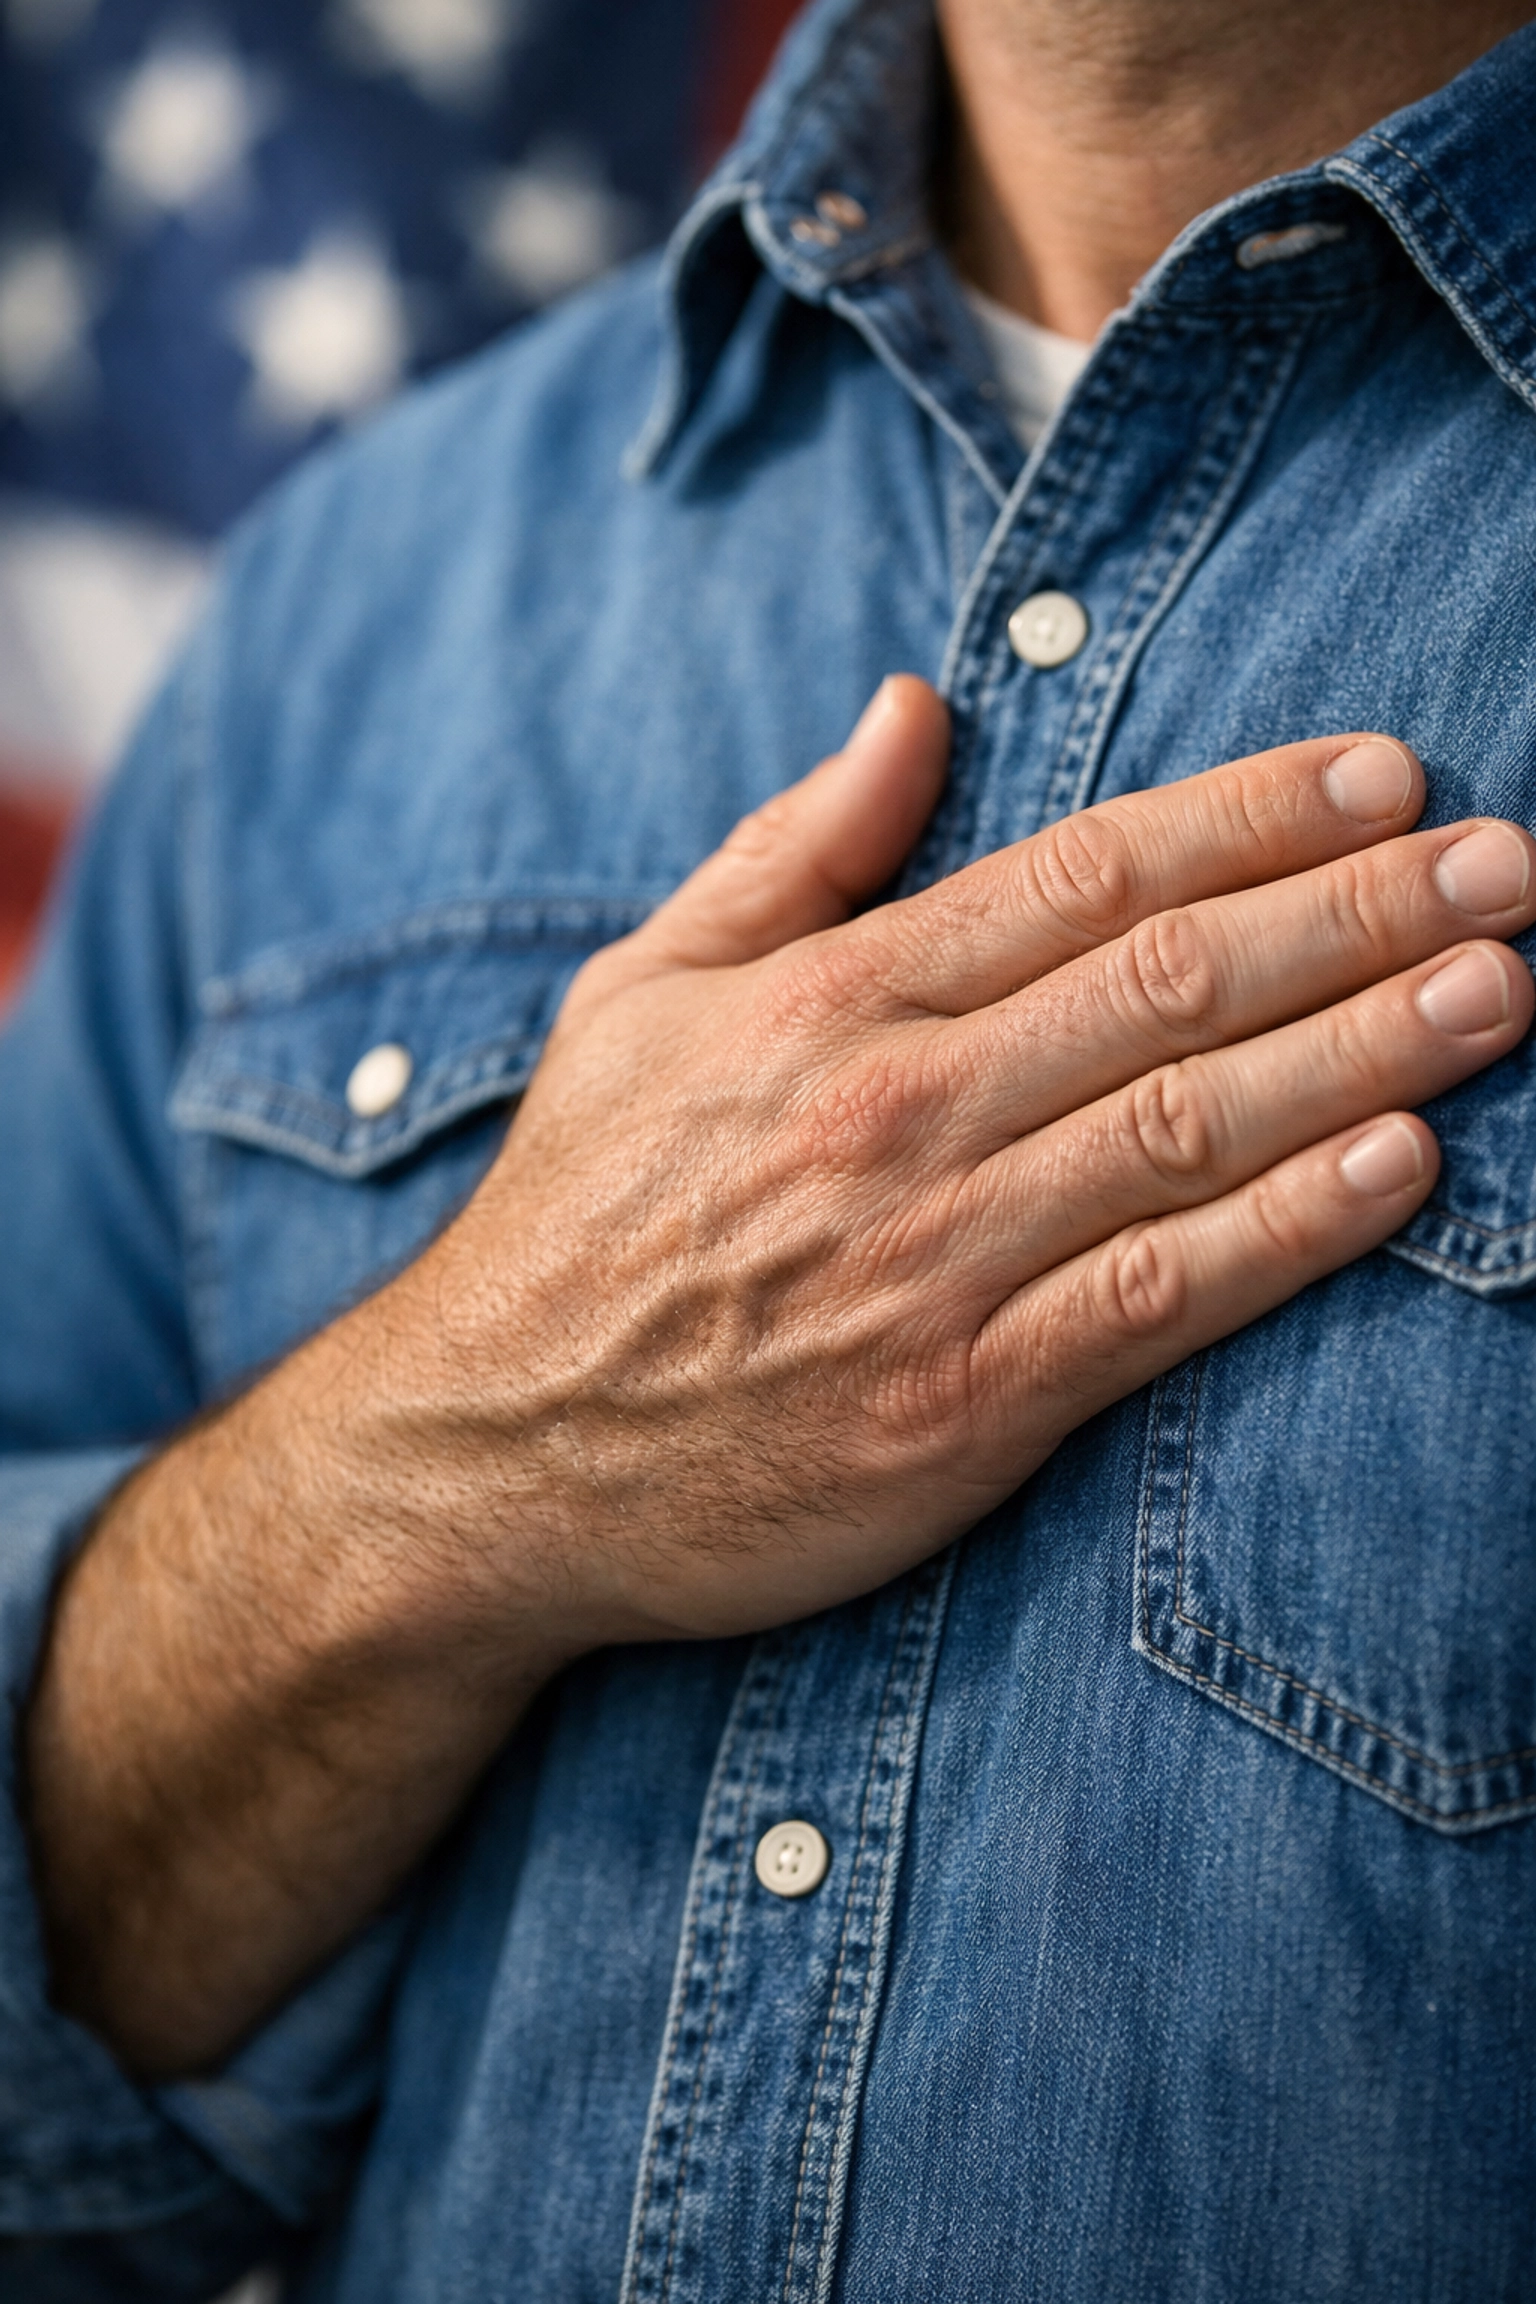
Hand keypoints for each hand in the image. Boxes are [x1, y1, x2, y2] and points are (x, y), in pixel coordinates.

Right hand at [28, 677, 1535, 2074]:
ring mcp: (933, 1262)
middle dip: (1358, 910)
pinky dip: (1289, 1230)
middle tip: (1508, 860)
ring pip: (1189, 1125)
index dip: (1251, 815)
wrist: (485, 1456)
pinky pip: (1158, 1299)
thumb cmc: (574, 1215)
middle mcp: (893, 1113)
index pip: (1083, 874)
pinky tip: (1402, 1166)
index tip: (1385, 772)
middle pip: (1169, 982)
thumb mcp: (637, 995)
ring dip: (1365, 1047)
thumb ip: (788, 849)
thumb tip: (912, 706)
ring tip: (1500, 987)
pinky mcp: (961, 1405)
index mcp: (825, 1000)